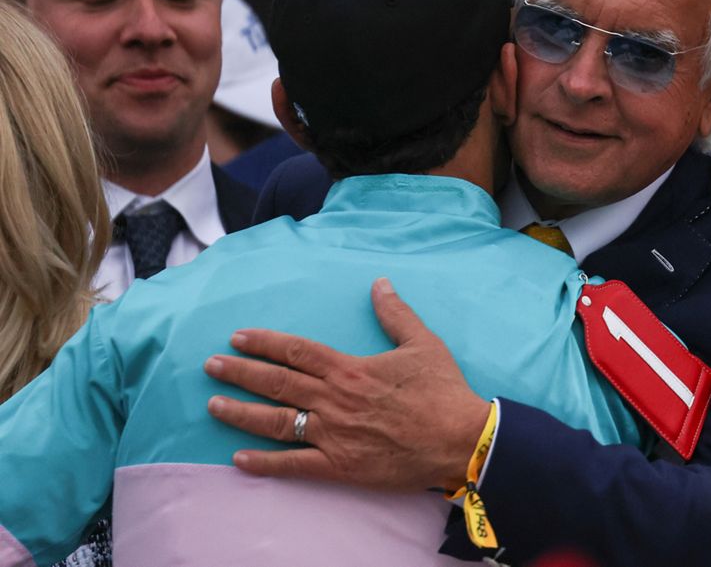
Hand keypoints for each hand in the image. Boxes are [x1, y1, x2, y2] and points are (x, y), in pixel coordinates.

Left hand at [204, 277, 490, 491]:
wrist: (460, 439)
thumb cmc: (443, 391)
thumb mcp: (423, 343)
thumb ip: (396, 314)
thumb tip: (379, 283)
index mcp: (350, 369)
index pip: (296, 351)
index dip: (264, 343)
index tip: (238, 337)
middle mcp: (334, 400)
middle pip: (276, 383)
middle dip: (239, 373)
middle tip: (210, 367)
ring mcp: (333, 435)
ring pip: (276, 422)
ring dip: (241, 413)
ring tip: (213, 406)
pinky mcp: (340, 466)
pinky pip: (294, 465)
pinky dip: (264, 464)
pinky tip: (239, 460)